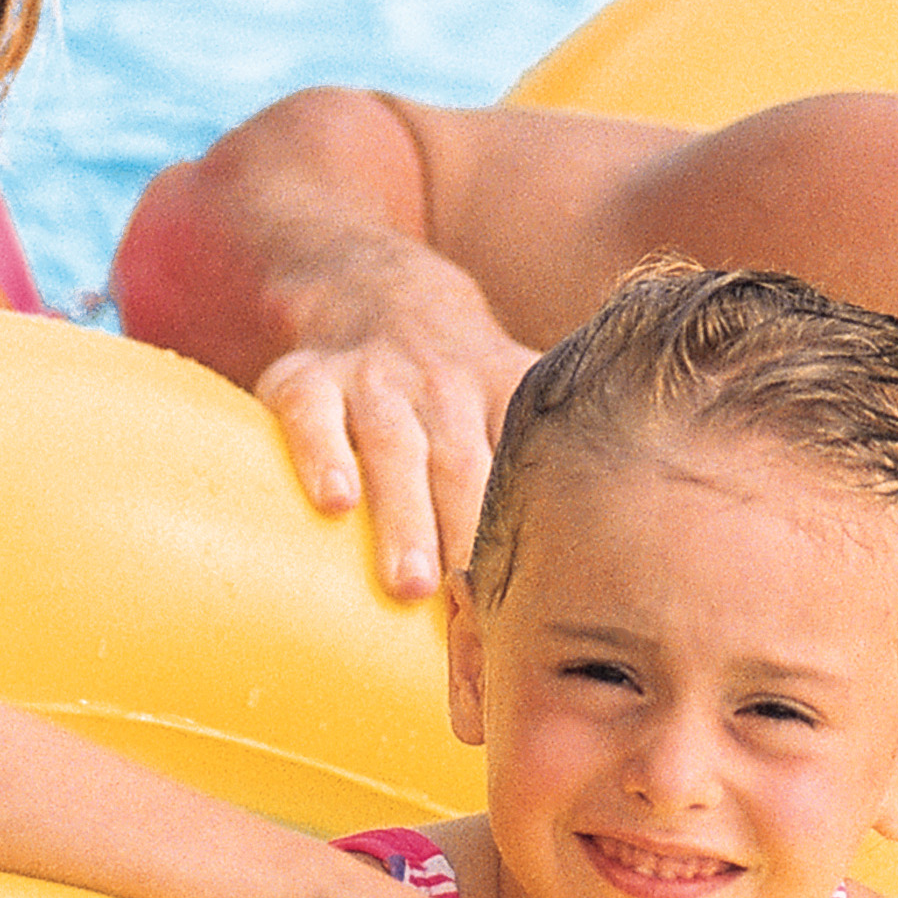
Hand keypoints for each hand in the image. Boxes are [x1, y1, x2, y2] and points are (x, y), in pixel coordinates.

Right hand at [251, 264, 535, 601]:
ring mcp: (374, 381)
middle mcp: (443, 387)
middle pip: (461, 464)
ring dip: (405, 514)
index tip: (539, 596)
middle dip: (467, 533)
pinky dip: (323, 453)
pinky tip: (335, 500)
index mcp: (502, 397)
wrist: (379, 291)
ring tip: (410, 582)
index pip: (520, 465)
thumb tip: (590, 564)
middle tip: (473, 606)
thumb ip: (548, 459)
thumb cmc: (456, 385)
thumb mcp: (513, 396)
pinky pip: (313, 414)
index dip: (529, 526)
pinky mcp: (307, 379)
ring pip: (394, 445)